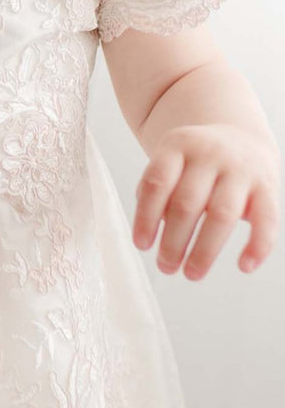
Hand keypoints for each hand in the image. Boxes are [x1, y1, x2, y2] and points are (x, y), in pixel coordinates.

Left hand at [133, 123, 279, 278]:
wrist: (239, 134)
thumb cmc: (195, 159)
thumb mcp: (170, 159)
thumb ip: (158, 188)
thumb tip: (152, 229)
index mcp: (177, 145)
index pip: (156, 182)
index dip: (145, 216)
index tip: (140, 245)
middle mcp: (209, 154)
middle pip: (187, 202)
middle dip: (173, 240)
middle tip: (165, 266)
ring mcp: (240, 170)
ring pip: (222, 214)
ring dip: (205, 250)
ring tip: (191, 273)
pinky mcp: (267, 187)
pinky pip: (266, 220)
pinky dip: (257, 246)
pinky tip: (243, 266)